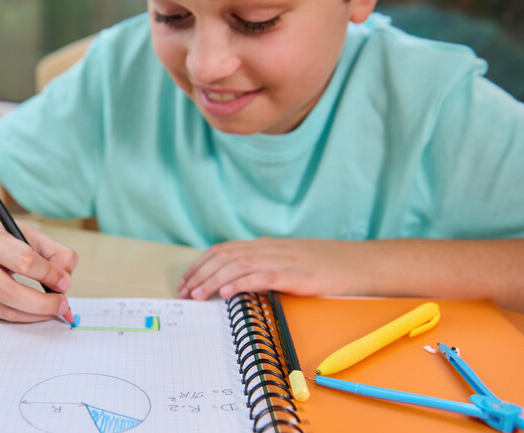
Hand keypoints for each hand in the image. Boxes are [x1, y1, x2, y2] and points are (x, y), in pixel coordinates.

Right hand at [0, 222, 77, 321]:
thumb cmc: (8, 240)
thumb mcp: (33, 236)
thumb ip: (56, 253)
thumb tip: (65, 281)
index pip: (23, 261)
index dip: (48, 274)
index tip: (65, 282)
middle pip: (9, 292)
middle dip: (42, 303)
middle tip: (63, 304)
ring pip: (6, 310)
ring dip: (37, 315)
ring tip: (55, 310)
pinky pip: (3, 318)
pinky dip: (27, 318)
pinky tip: (40, 313)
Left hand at [177, 238, 370, 299]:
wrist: (358, 263)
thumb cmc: (324, 266)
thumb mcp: (288, 263)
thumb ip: (264, 268)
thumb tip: (236, 284)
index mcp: (264, 245)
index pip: (223, 250)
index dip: (201, 264)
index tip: (186, 280)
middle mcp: (268, 248)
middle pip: (224, 257)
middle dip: (200, 274)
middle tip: (184, 292)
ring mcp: (281, 259)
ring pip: (237, 266)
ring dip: (213, 280)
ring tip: (198, 295)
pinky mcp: (293, 274)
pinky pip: (261, 277)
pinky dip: (240, 283)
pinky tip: (227, 293)